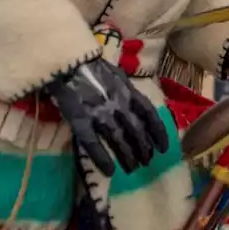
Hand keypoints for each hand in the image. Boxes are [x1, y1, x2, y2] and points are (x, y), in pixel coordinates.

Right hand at [43, 58, 169, 176]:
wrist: (65, 58)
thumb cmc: (88, 64)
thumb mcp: (114, 73)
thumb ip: (124, 88)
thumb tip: (134, 104)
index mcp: (127, 90)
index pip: (149, 114)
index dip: (158, 132)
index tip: (163, 148)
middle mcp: (117, 103)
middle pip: (136, 131)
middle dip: (143, 148)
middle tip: (146, 162)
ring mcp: (99, 112)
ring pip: (118, 139)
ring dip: (128, 156)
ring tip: (133, 169)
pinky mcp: (79, 119)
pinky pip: (92, 142)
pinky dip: (101, 158)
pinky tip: (109, 171)